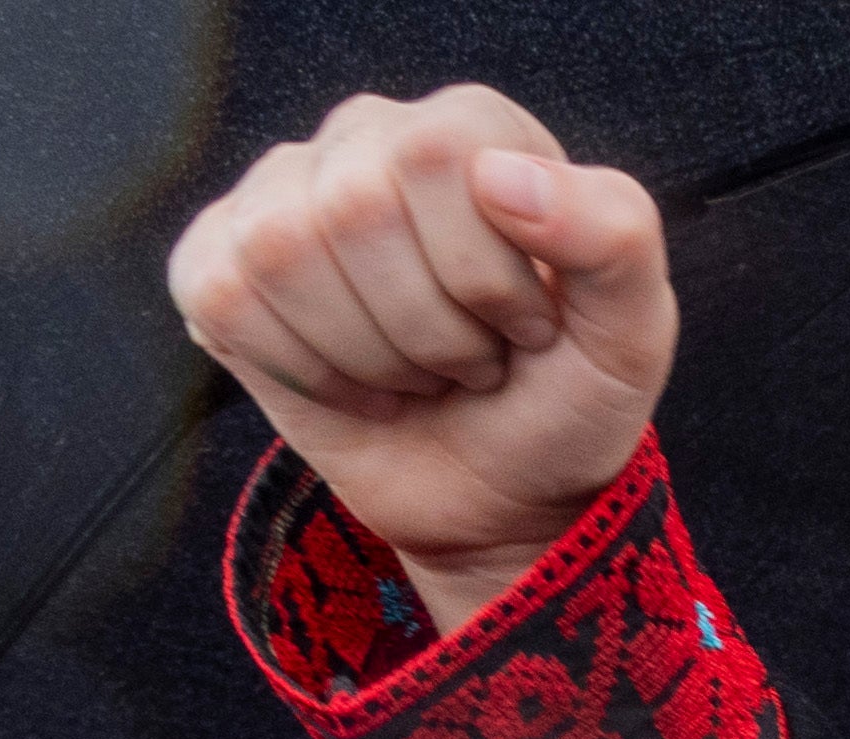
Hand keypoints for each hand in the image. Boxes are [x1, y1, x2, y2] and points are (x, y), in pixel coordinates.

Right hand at [165, 87, 673, 630]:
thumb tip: (502, 174)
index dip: (485, 273)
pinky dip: (302, 372)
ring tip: (417, 373)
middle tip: (469, 362)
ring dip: (369, 357)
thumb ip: (614, 237)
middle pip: (353, 207)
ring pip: (281, 252)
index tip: (526, 327)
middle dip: (429, 327)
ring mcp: (281, 195)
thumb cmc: (565, 404)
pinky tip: (354, 384)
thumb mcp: (631, 335)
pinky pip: (225, 297)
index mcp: (472, 129)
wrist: (500, 498)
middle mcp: (366, 138)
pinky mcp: (218, 261)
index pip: (435, 155)